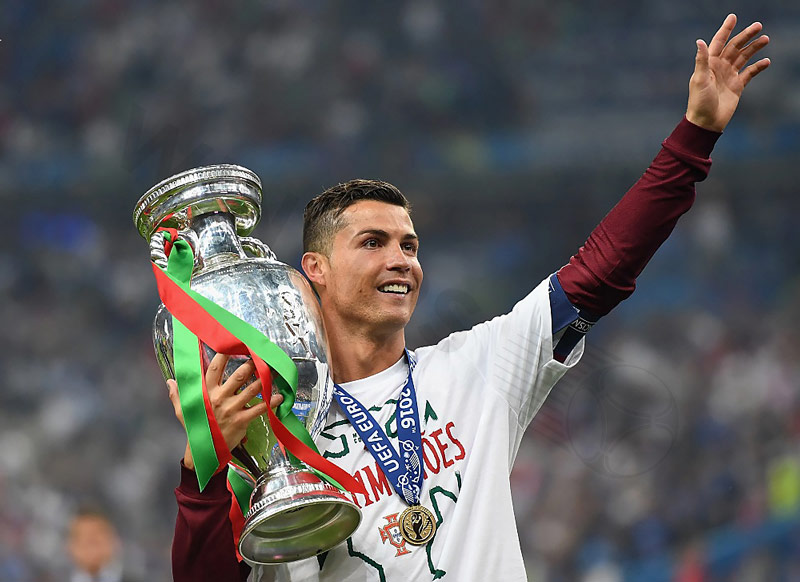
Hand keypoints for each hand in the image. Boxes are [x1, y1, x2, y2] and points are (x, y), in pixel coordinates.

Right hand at [167, 354, 282, 470]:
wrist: (205, 451)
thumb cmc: (196, 428)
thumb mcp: (183, 411)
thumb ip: (177, 394)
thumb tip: (170, 381)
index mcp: (206, 392)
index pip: (214, 368)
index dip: (224, 355)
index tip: (233, 344)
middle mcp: (219, 398)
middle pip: (238, 376)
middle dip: (251, 365)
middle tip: (260, 356)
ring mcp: (231, 409)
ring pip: (251, 390)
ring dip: (264, 380)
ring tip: (274, 371)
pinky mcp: (241, 420)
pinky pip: (259, 408)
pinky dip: (270, 402)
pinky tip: (279, 396)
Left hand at [686, 14, 769, 131]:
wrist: (706, 122)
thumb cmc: (699, 101)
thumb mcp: (699, 79)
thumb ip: (701, 60)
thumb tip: (699, 41)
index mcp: (709, 64)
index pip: (718, 42)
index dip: (725, 29)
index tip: (733, 17)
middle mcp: (719, 67)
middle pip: (734, 47)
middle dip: (746, 36)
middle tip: (758, 26)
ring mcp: (728, 76)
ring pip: (743, 57)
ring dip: (754, 48)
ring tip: (765, 39)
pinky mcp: (736, 86)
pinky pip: (749, 73)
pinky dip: (757, 67)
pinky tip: (766, 61)